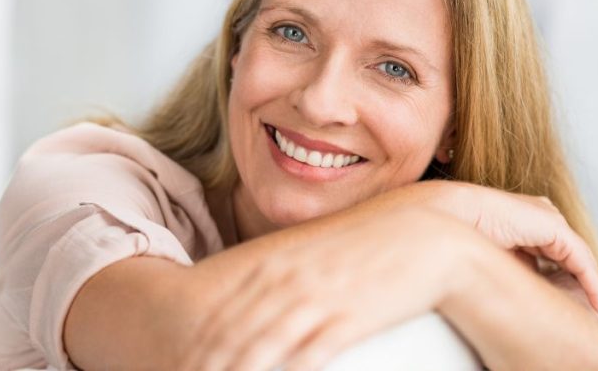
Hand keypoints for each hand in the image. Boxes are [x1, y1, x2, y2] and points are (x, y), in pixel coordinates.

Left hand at [178, 207, 481, 370]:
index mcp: (270, 265)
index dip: (193, 351)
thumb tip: (249, 304)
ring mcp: (314, 300)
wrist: (424, 239)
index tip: (172, 370)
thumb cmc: (366, 250)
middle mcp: (284, 281)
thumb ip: (277, 278)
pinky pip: (306, 358)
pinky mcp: (346, 320)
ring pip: (259, 350)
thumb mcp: (312, 257)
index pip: (217, 316)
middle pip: (229, 337)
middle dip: (203, 367)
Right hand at [415, 180, 597, 322]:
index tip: (568, 304)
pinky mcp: (554, 228)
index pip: (551, 251)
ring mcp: (547, 218)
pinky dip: (592, 283)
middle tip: (590, 312)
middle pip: (569, 253)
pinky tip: (596, 304)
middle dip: (580, 282)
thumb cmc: (458, 235)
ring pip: (578, 257)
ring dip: (590, 286)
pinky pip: (581, 260)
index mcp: (521, 219)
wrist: (448, 217)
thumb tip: (527, 293)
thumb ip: (513, 268)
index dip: (562, 277)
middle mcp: (538, 215)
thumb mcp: (494, 257)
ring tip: (597, 313)